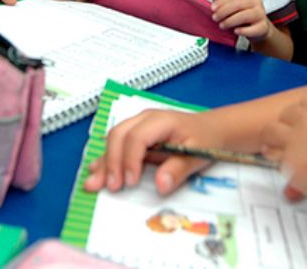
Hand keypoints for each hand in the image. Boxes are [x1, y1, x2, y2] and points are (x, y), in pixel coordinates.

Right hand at [84, 109, 223, 195]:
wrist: (213, 129)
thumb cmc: (206, 138)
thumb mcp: (198, 154)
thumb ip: (178, 169)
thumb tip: (160, 185)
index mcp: (160, 121)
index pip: (136, 137)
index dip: (130, 160)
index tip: (130, 182)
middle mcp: (145, 120)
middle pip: (119, 135)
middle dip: (111, 162)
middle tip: (111, 187)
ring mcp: (139, 127)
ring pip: (113, 140)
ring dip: (104, 162)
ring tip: (93, 183)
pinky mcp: (136, 137)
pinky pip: (117, 146)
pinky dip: (107, 160)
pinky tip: (96, 172)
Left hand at [210, 0, 270, 41]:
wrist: (259, 28)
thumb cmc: (244, 14)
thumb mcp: (233, 6)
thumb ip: (223, 0)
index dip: (222, 1)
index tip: (212, 8)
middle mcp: (257, 2)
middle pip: (239, 4)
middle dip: (224, 11)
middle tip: (215, 17)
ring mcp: (261, 14)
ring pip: (245, 16)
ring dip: (230, 21)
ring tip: (222, 25)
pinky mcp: (263, 27)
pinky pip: (253, 29)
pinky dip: (243, 30)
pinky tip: (235, 31)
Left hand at [262, 95, 306, 204]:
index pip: (304, 102)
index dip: (302, 112)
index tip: (301, 121)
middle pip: (285, 113)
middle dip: (285, 125)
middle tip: (286, 137)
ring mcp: (295, 137)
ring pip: (269, 131)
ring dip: (270, 139)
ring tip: (271, 148)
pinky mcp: (287, 158)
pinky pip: (274, 157)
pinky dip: (278, 162)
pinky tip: (286, 167)